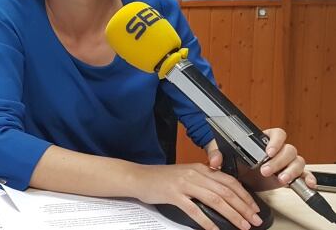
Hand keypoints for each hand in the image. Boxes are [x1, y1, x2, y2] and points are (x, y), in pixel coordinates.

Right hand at [135, 163, 262, 229]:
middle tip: (254, 220)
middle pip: (226, 191)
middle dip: (243, 207)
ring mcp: (184, 184)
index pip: (229, 181)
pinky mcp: (174, 195)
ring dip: (232, 214)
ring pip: (215, 200)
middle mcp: (194, 174)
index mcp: (200, 168)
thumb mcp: (186, 174)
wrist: (138, 177)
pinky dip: (207, 221)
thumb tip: (225, 196)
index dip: (245, 196)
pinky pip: (195, 210)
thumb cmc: (161, 179)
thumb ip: (204, 181)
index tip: (254, 208)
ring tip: (242, 225)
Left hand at [208, 128, 315, 191]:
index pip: (277, 134)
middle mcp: (278, 150)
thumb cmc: (234, 161)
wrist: (239, 177)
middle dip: (278, 161)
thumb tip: (214, 160)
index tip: (268, 152)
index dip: (275, 141)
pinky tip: (306, 183)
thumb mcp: (223, 155)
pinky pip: (304, 174)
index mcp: (264, 140)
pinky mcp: (290, 175)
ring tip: (280, 179)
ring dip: (291, 170)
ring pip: (297, 161)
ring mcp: (286, 163)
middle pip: (288, 149)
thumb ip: (216, 153)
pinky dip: (307, 178)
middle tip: (265, 171)